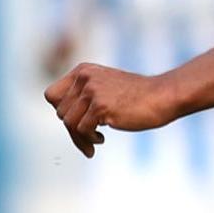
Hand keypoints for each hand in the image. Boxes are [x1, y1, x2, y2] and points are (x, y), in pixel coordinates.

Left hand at [42, 62, 177, 157]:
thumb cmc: (137, 98)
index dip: (61, 112)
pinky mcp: (101, 106)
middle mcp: (84, 78)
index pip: (51, 95)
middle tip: (89, 137)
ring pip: (68, 123)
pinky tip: (102, 140)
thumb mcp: (105, 88)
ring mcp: (92, 91)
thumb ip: (84, 96)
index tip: (77, 122)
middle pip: (59, 112)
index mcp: (82, 71)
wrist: (162, 96)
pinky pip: (81, 130)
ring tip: (95, 142)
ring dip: (80, 138)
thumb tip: (64, 119)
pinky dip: (90, 140)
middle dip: (72, 129)